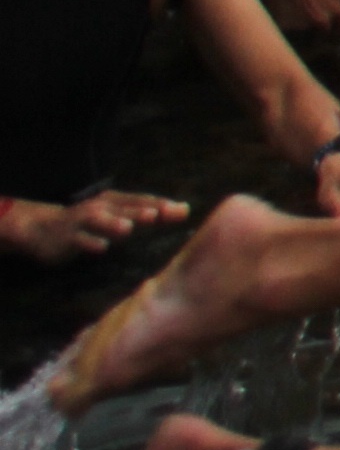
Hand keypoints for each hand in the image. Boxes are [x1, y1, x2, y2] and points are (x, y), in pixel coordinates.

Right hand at [5, 186, 188, 261]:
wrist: (44, 228)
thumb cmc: (90, 222)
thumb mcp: (118, 215)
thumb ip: (149, 213)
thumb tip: (185, 210)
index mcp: (116, 201)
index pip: (142, 201)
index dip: (161, 205)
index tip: (182, 211)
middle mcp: (101, 208)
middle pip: (124, 209)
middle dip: (141, 211)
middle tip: (159, 214)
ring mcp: (82, 221)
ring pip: (100, 221)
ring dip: (113, 223)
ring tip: (128, 228)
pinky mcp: (67, 237)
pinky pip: (79, 240)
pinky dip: (90, 243)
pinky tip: (101, 247)